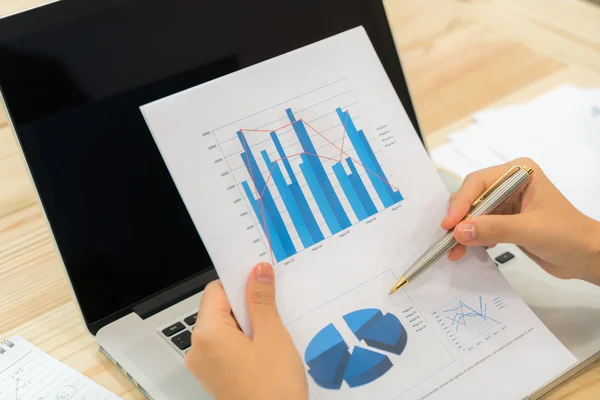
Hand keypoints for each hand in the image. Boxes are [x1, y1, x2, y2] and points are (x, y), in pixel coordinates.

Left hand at [184, 263, 307, 399]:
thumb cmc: (272, 390)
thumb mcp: (272, 336)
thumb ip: (261, 300)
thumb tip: (257, 271)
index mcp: (207, 334)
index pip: (216, 290)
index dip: (240, 282)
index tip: (262, 280)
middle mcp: (199, 349)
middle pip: (220, 310)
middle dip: (247, 305)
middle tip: (274, 309)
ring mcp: (206, 366)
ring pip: (226, 330)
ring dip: (249, 325)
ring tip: (274, 334)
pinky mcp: (217, 378)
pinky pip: (227, 348)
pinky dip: (246, 343)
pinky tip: (268, 350)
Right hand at [442, 157, 599, 284]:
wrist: (586, 257)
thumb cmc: (568, 236)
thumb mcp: (530, 230)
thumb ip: (493, 229)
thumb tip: (459, 231)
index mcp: (519, 173)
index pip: (479, 182)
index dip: (461, 203)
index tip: (450, 224)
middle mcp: (509, 183)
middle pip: (471, 196)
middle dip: (459, 219)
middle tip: (448, 239)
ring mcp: (506, 202)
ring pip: (471, 213)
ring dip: (461, 232)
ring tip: (453, 251)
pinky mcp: (503, 220)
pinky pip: (478, 226)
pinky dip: (470, 238)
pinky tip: (467, 251)